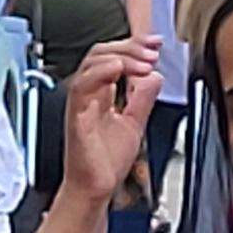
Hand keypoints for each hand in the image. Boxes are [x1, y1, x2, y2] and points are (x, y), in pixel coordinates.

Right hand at [55, 38, 162, 205]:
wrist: (95, 189)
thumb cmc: (105, 162)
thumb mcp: (134, 123)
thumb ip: (143, 98)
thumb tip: (155, 76)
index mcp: (100, 93)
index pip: (112, 56)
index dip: (134, 45)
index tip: (154, 43)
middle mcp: (89, 94)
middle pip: (102, 53)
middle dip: (130, 47)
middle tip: (152, 52)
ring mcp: (81, 103)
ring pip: (92, 63)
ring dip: (121, 56)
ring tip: (143, 62)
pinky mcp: (77, 116)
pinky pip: (81, 86)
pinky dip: (99, 73)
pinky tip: (118, 69)